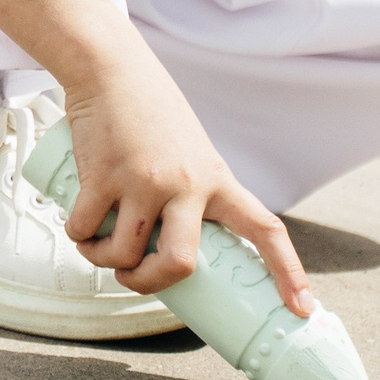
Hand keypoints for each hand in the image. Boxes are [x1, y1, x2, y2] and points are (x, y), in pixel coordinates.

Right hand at [60, 40, 314, 314]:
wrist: (112, 69)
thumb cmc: (152, 113)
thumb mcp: (190, 153)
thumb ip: (192, 193)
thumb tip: (173, 244)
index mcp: (217, 181)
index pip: (266, 230)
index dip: (287, 273)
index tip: (300, 310)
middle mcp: (185, 185)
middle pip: (179, 262)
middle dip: (152, 283)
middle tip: (136, 278)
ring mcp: (142, 181)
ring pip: (125, 252)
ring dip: (106, 262)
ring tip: (100, 249)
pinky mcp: (102, 176)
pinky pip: (86, 228)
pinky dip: (78, 238)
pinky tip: (79, 231)